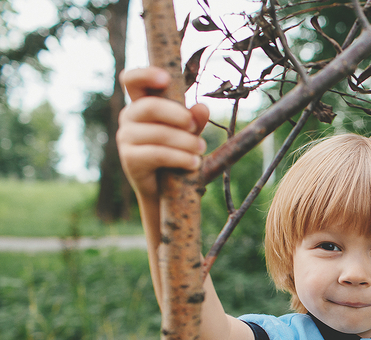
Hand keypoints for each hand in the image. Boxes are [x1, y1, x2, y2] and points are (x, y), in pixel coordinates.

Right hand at [117, 67, 209, 198]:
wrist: (164, 191)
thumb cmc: (176, 153)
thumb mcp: (189, 134)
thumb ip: (195, 120)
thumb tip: (202, 107)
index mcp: (141, 103)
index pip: (132, 80)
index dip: (144, 74)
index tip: (165, 78)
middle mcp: (129, 117)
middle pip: (149, 107)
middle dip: (178, 116)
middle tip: (195, 127)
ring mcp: (126, 138)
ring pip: (158, 133)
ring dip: (186, 142)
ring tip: (201, 149)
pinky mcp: (130, 159)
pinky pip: (158, 154)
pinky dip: (181, 158)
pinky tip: (195, 163)